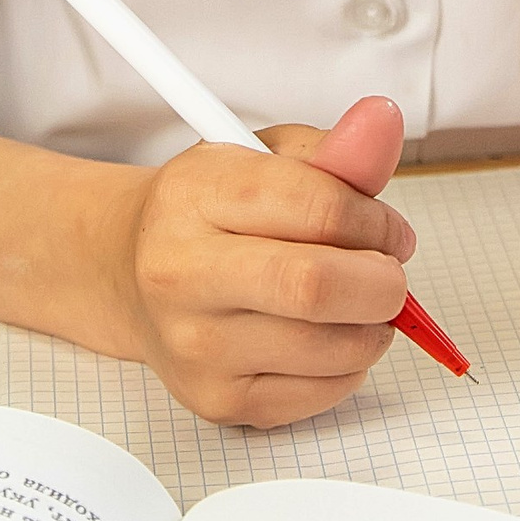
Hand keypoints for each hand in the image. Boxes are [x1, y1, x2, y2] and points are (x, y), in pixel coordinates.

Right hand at [111, 96, 414, 426]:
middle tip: (388, 274)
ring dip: (373, 326)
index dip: (377, 222)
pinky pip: (322, 393)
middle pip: (315, 287)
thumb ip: (333, 149)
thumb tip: (384, 121)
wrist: (130, 273)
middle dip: (382, 283)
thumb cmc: (209, 211)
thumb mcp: (263, 157)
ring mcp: (195, 345)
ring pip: (329, 348)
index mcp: (195, 195)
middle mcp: (182, 273)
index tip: (389, 229)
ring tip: (358, 304)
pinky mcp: (216, 399)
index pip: (318, 208)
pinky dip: (350, 365)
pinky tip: (329, 337)